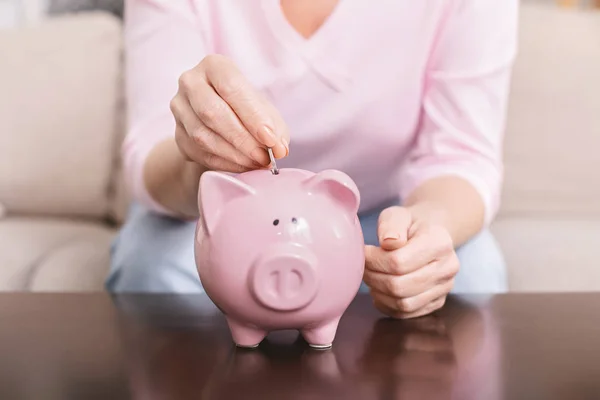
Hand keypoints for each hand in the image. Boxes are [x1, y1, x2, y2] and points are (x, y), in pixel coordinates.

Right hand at [170, 54, 289, 172]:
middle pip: (212, 112)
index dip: (252, 115)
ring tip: (256, 163)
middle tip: (264, 157)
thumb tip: (278, 149)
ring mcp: (179, 108)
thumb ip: (274, 127)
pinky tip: (242, 166)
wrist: (219, 122)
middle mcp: (190, 82)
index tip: (270, 139)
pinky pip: (198, 153)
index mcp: (214, 66)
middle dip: (242, 139)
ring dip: (234, 154)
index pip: (231, 87)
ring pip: (202, 136)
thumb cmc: (246, 110)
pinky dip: (224, 163)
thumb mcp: (264, 110)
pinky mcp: (177, 134)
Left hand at [364, 206, 458, 318]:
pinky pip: (407, 313)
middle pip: (400, 285)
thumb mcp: (397, 215)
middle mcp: (448, 267)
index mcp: (440, 242)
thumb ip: (391, 225)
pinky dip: (387, 305)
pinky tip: (380, 290)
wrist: (428, 235)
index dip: (374, 260)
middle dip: (374, 278)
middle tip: (363, 268)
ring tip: (371, 277)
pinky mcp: (437, 302)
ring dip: (379, 293)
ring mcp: (445, 288)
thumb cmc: (408, 225)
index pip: (399, 262)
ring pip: (403, 303)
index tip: (363, 253)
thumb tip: (388, 242)